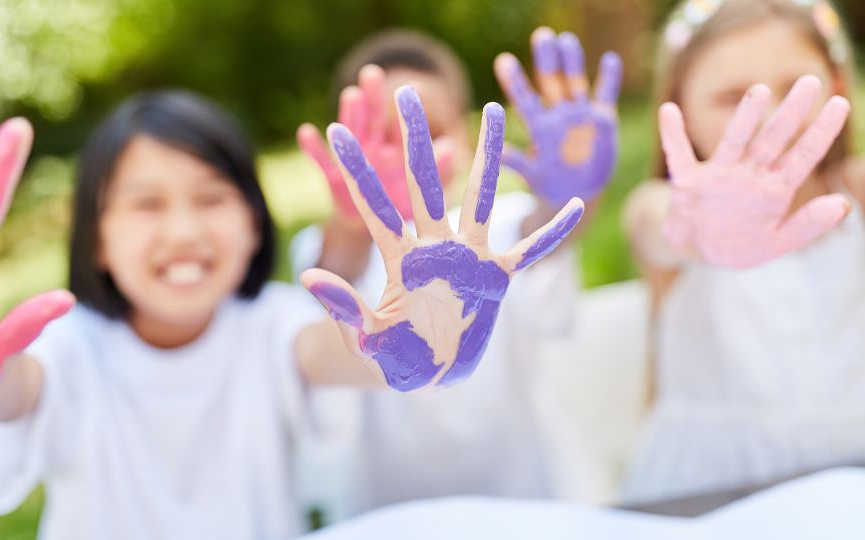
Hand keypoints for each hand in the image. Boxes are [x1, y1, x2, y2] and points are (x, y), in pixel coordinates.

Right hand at [297, 64, 455, 220]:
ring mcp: (352, 162)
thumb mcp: (424, 193)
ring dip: (349, 114)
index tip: (415, 87)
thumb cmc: (404, 207)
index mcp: (397, 149)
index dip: (407, 109)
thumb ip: (438, 171)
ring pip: (350, 134)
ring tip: (351, 94)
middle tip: (373, 73)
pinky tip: (306, 131)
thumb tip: (451, 148)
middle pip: (373, 119)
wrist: (375, 234)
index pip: (402, 125)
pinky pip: (322, 163)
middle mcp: (373, 149)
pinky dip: (313, 148)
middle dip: (373, 97)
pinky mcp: (334, 180)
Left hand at [301, 86, 582, 391]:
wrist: (428, 375)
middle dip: (417, 140)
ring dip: (489, 156)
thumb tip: (309, 276)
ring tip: (496, 111)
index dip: (358, 172)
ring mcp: (468, 259)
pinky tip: (573, 205)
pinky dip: (550, 232)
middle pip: (426, 184)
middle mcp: (435, 247)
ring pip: (481, 198)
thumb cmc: (393, 358)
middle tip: (407, 92)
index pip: (376, 207)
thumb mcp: (367, 337)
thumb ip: (344, 308)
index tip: (338, 133)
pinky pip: (528, 251)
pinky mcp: (496, 279)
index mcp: (402, 258)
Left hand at [495, 28, 621, 206]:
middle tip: (541, 35)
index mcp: (540, 128)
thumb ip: (517, 162)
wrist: (578, 193)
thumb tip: (495, 153)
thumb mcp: (533, 174)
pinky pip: (606, 95)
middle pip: (551, 83)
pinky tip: (609, 59)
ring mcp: (580, 115)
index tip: (503, 60)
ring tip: (567, 40)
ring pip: (576, 83)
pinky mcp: (603, 120)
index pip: (524, 100)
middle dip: (546, 60)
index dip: (515, 81)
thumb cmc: (549, 184)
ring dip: (572, 63)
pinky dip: (609, 78)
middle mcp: (558, 116)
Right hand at [661, 75, 850, 268]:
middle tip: (811, 82)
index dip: (821, 131)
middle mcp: (749, 173)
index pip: (804, 155)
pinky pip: (679, 154)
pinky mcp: (688, 182)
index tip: (840, 104)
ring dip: (746, 116)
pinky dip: (672, 133)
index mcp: (775, 187)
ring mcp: (718, 174)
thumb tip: (842, 204)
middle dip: (792, 112)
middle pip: (773, 138)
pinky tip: (669, 110)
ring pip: (735, 140)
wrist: (701, 252)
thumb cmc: (743, 244)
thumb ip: (808, 225)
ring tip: (760, 91)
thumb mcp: (779, 242)